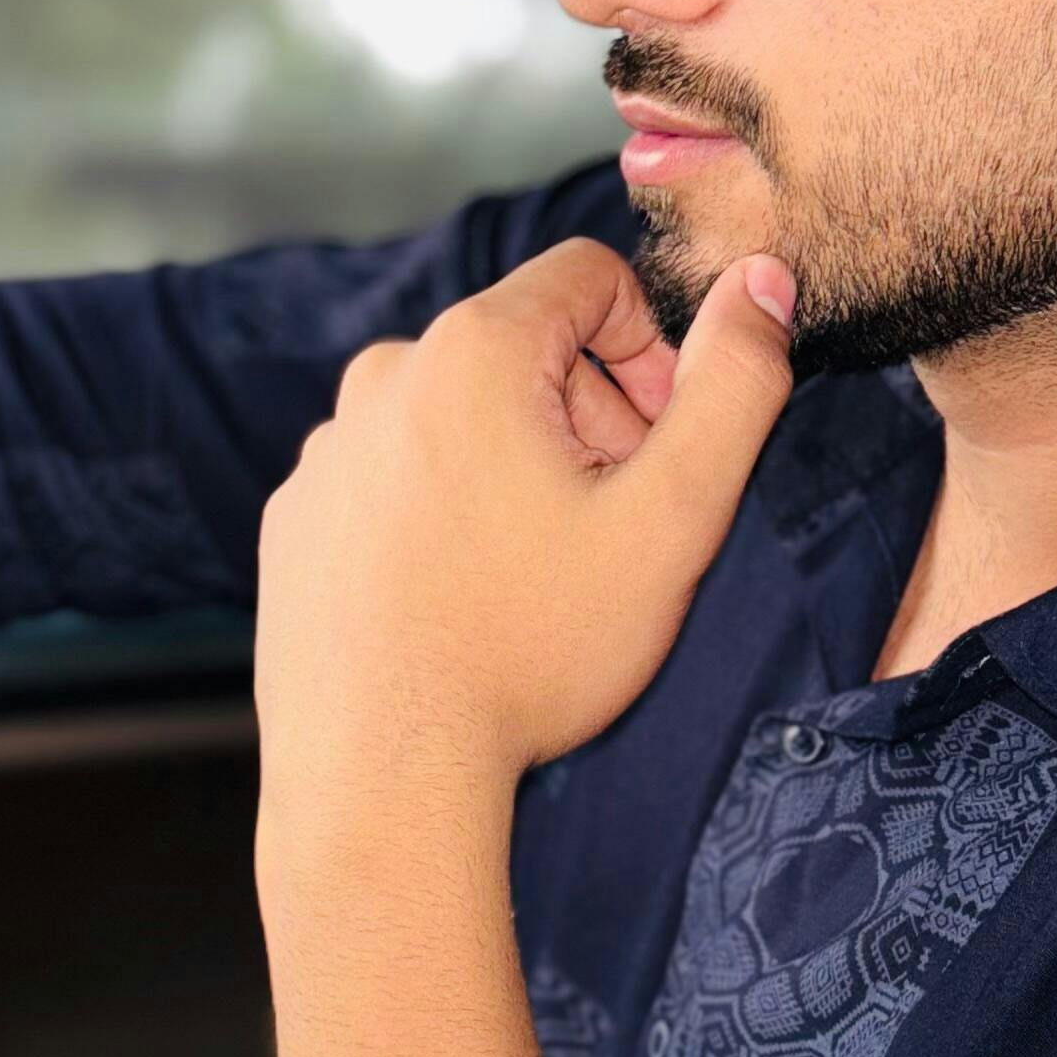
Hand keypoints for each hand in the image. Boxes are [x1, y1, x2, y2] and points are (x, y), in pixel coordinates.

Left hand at [253, 237, 795, 855]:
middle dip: (584, 421)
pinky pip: (388, 484)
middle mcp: (378, 379)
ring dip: (510, 473)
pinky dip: (436, 521)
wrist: (383, 777)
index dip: (649, 354)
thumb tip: (761, 282)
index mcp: (469, 351)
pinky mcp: (295, 521)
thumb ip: (735, 388)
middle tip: (607, 532)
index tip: (654, 454)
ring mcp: (324, 454)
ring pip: (452, 422)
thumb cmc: (530, 651)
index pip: (588, 278)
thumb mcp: (671, 521)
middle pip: (518, 352)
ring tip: (530, 580)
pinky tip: (458, 605)